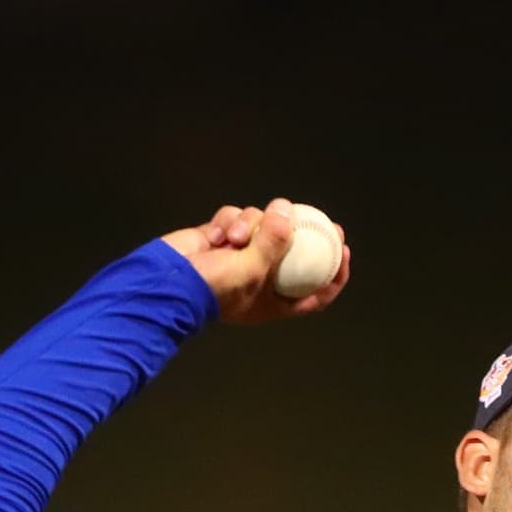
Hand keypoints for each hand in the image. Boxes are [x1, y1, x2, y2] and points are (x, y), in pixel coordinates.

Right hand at [160, 199, 350, 325]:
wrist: (167, 282)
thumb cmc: (213, 288)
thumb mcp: (252, 269)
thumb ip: (275, 241)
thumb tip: (288, 211)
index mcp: (275, 300)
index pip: (315, 293)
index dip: (333, 274)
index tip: (343, 251)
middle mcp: (262, 278)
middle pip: (294, 253)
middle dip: (304, 234)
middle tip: (319, 218)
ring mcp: (242, 256)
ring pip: (263, 226)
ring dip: (250, 226)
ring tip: (234, 239)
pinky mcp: (223, 238)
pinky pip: (237, 218)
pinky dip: (229, 222)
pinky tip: (216, 236)